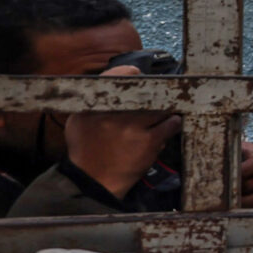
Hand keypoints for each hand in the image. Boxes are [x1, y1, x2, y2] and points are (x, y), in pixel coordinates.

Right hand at [63, 64, 180, 201]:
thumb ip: (95, 100)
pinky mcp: (149, 140)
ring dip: (164, 109)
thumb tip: (115, 82)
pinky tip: (170, 124)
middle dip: (153, 92)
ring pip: (160, 106)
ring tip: (163, 112)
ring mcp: (132, 126)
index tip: (139, 75)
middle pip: (145, 90)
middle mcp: (113, 112)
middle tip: (156, 95)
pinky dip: (172, 123)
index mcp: (93, 104)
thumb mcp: (80, 119)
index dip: (132, 73)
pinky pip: (171, 124)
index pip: (118, 75)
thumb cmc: (86, 148)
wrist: (93, 179)